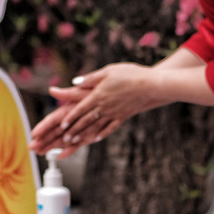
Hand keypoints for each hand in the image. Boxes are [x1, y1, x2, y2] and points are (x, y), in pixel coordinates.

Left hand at [30, 63, 162, 157]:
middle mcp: (104, 107)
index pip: (80, 109)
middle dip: (73, 130)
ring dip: (83, 134)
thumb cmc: (129, 74)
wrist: (151, 85)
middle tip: (63, 139)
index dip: (70, 117)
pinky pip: (111, 127)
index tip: (61, 125)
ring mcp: (114, 113)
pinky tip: (96, 139)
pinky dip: (102, 133)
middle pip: (85, 121)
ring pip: (95, 126)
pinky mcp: (123, 116)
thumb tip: (74, 82)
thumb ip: (90, 78)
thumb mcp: (108, 71)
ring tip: (75, 142)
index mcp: (98, 95)